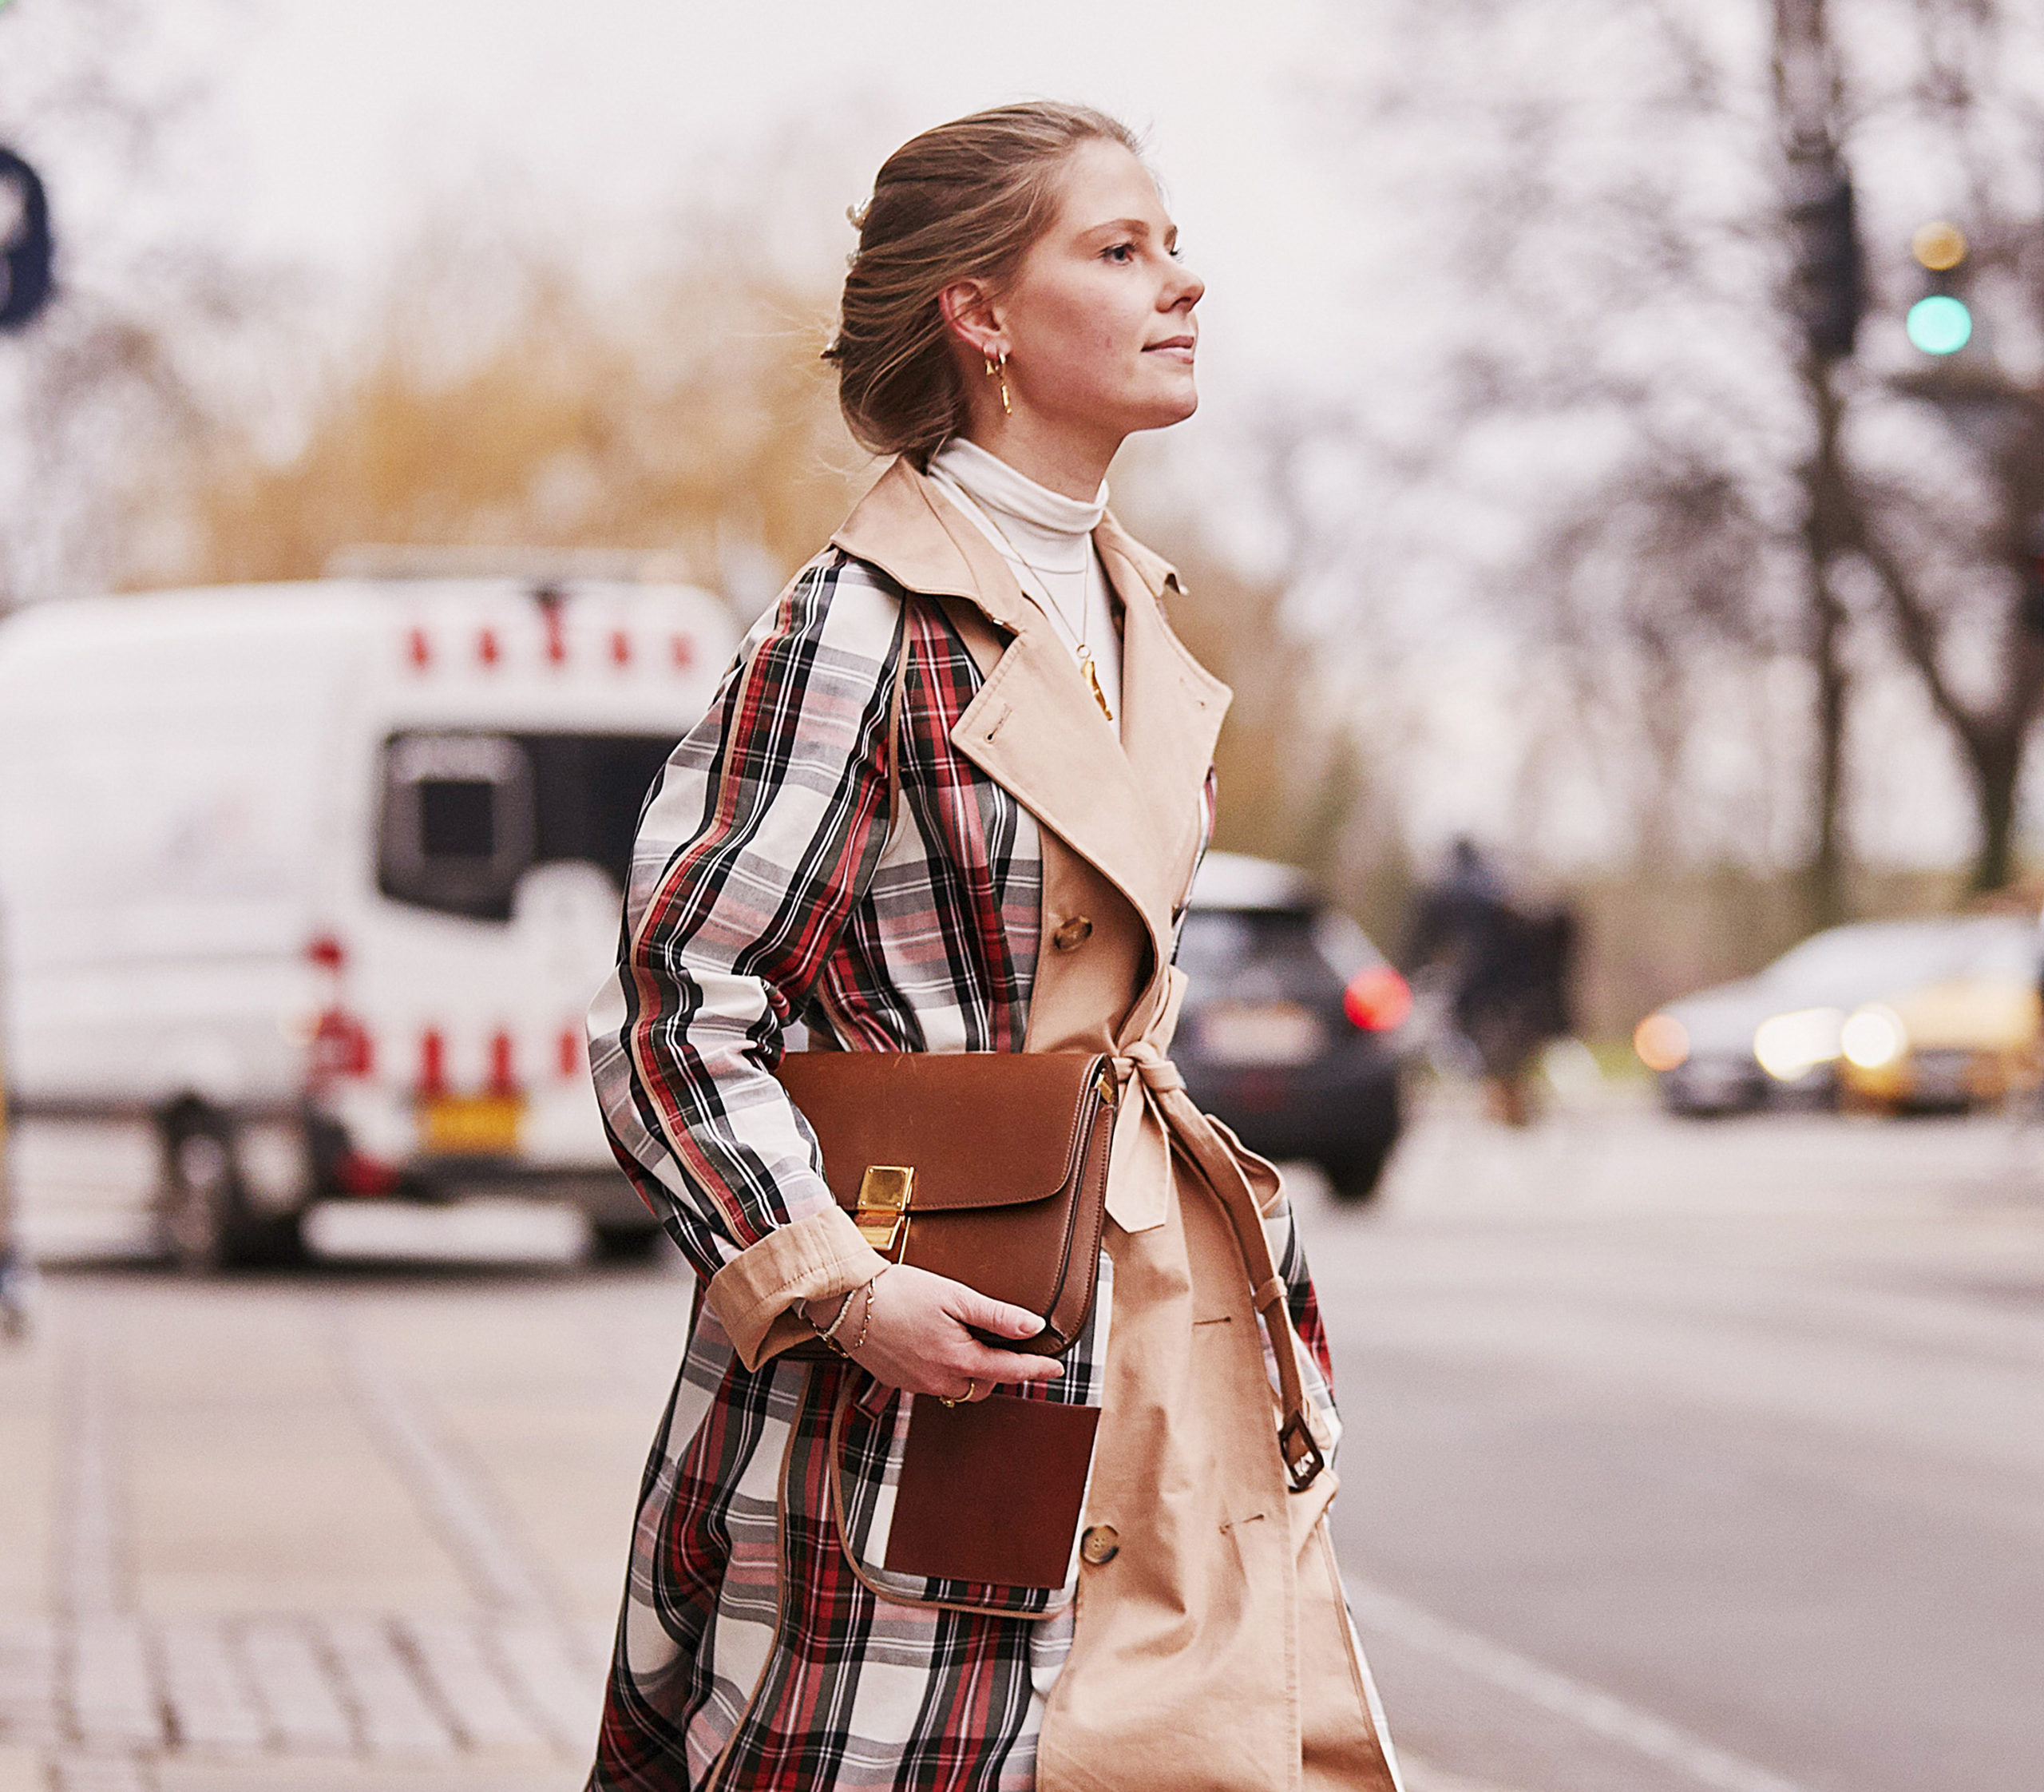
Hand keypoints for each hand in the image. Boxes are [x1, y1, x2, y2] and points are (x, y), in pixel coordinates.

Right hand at [806, 1265, 1062, 1400]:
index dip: (1036, 1369)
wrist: (848, 1300)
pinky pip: (934, 1385)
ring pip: (958, 1390)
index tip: (1056, 1367)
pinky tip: (942, 1350)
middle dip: (1000, 1374)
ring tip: (976, 1347)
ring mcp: (916, 1384)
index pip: (1008, 1371)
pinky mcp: (898, 1381)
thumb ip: (997, 1315)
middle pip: (983, 1387)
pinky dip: (948, 1373)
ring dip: (973, 1375)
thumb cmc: (900, 1292)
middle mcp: (938, 1380)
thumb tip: (1033, 1327)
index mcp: (957, 1358)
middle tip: (1010, 1350)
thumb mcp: (955, 1296)